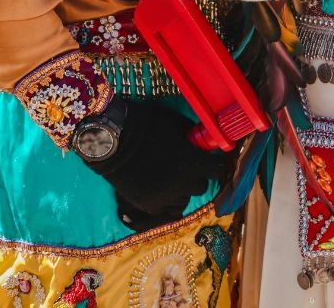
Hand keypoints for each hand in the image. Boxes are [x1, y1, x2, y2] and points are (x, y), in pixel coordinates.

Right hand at [80, 98, 228, 228]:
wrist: (115, 140)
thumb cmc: (149, 125)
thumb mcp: (178, 124)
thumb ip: (194, 140)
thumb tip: (205, 146)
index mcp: (194, 163)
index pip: (217, 170)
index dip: (214, 164)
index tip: (209, 161)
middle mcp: (184, 184)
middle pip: (202, 186)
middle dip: (197, 177)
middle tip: (187, 168)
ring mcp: (167, 197)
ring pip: (185, 200)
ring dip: (183, 191)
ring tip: (171, 179)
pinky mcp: (150, 206)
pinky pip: (167, 209)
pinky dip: (167, 200)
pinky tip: (159, 188)